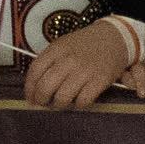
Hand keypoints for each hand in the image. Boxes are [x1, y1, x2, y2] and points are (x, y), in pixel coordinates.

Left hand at [25, 20, 139, 108]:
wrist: (115, 38)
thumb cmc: (86, 44)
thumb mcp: (63, 45)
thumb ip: (49, 61)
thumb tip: (34, 86)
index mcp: (57, 49)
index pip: (35, 71)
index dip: (29, 88)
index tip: (30, 97)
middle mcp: (69, 60)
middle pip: (45, 87)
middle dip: (41, 100)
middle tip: (43, 103)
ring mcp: (85, 71)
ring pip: (62, 97)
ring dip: (59, 105)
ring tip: (61, 103)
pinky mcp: (99, 81)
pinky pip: (82, 101)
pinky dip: (78, 105)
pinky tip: (78, 100)